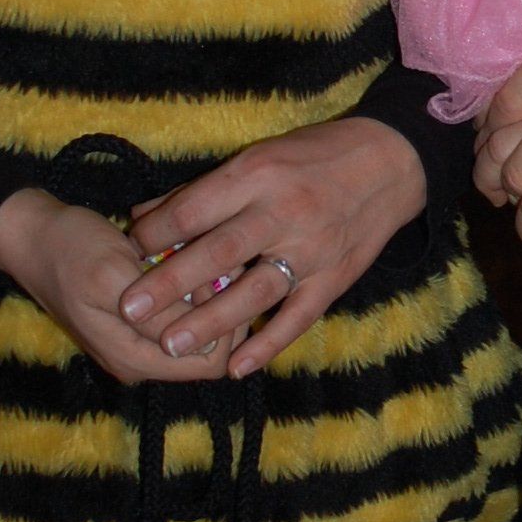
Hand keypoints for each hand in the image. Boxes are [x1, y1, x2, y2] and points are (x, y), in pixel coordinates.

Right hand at [0, 187, 233, 385]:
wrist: (30, 237)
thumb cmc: (69, 249)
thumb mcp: (113, 274)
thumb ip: (159, 312)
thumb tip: (208, 337)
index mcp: (133, 359)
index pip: (210, 363)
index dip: (225, 324)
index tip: (218, 279)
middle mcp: (138, 361)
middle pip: (206, 350)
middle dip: (216, 308)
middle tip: (210, 263)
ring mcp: (135, 345)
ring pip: (193, 330)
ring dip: (200, 296)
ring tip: (190, 256)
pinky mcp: (135, 325)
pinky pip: (175, 316)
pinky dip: (183, 291)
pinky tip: (175, 258)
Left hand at [118, 118, 427, 377]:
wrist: (392, 163)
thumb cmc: (314, 155)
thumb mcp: (257, 158)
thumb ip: (200, 191)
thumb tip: (140, 215)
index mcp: (257, 175)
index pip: (194, 209)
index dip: (156, 232)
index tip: (129, 250)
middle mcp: (283, 212)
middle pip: (218, 252)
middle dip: (170, 283)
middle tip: (130, 308)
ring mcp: (312, 250)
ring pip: (255, 291)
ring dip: (211, 321)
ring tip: (171, 345)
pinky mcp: (335, 278)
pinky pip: (298, 317)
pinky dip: (268, 344)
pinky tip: (237, 366)